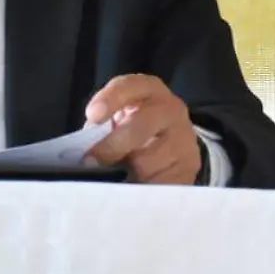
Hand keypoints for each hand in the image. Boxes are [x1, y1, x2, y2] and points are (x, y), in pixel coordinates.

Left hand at [84, 74, 202, 184]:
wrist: (174, 146)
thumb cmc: (134, 130)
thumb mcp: (120, 119)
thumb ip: (103, 127)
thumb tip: (84, 149)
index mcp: (150, 91)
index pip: (132, 86)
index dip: (111, 98)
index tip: (93, 116)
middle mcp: (171, 109)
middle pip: (143, 124)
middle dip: (113, 145)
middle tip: (92, 161)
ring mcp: (184, 138)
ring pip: (150, 160)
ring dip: (128, 173)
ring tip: (119, 178)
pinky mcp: (190, 166)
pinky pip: (161, 182)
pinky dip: (143, 187)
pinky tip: (136, 187)